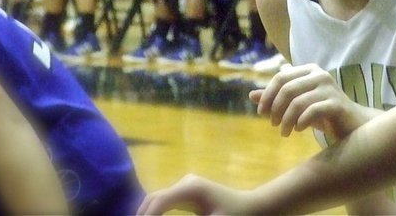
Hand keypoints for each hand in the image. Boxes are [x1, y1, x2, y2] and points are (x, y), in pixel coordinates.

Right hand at [137, 174, 251, 214]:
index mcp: (191, 188)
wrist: (253, 207)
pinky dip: (155, 213)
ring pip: (157, 199)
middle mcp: (186, 183)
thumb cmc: (236, 215)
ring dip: (147, 214)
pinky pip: (165, 202)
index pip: (159, 201)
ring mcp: (186, 185)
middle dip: (142, 215)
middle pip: (153, 198)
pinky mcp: (187, 192)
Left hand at [249, 63, 369, 139]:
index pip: (281, 77)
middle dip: (275, 108)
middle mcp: (320, 74)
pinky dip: (301, 122)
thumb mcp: (296, 105)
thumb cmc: (322, 113)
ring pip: (297, 101)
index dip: (267, 94)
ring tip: (284, 132)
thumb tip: (251, 95)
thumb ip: (276, 99)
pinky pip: (312, 111)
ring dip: (286, 120)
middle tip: (273, 124)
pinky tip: (298, 130)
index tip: (261, 112)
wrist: (352, 125)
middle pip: (287, 88)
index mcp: (310, 70)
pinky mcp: (337, 103)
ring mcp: (330, 88)